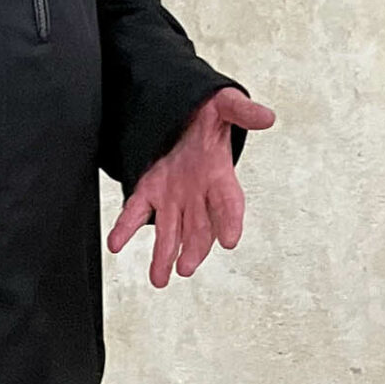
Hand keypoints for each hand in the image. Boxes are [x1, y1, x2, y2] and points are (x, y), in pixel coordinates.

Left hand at [107, 86, 276, 289]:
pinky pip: (136, 213)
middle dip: (194, 249)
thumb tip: (268, 117)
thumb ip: (242, 112)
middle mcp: (198, 194)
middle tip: (186, 268)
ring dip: (164, 255)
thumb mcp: (226, 105)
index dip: (230, 221)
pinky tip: (116, 243)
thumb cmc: (209, 114)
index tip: (231, 241)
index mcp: (219, 176)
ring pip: (170, 231)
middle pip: (199, 228)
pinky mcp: (149, 191)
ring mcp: (173, 196)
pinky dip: (126, 229)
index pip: (229, 203)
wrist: (185, 114)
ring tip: (159, 278)